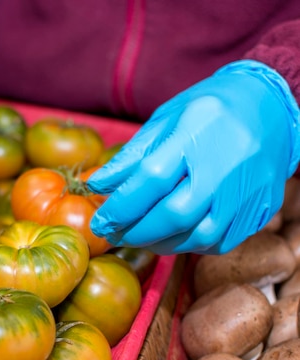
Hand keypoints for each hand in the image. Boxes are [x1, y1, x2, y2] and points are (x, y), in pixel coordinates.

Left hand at [88, 60, 299, 254]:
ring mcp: (247, 190)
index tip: (99, 222)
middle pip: (175, 214)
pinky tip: (171, 237)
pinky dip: (189, 245)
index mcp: (197, 132)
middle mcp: (226, 164)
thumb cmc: (208, 111)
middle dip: (136, 232)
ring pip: (199, 235)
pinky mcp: (259, 209)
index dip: (121, 207)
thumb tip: (97, 186)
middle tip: (114, 234)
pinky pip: (220, 242)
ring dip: (160, 244)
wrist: (269, 108)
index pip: (151, 179)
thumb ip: (132, 156)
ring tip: (138, 237)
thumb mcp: (166, 119)